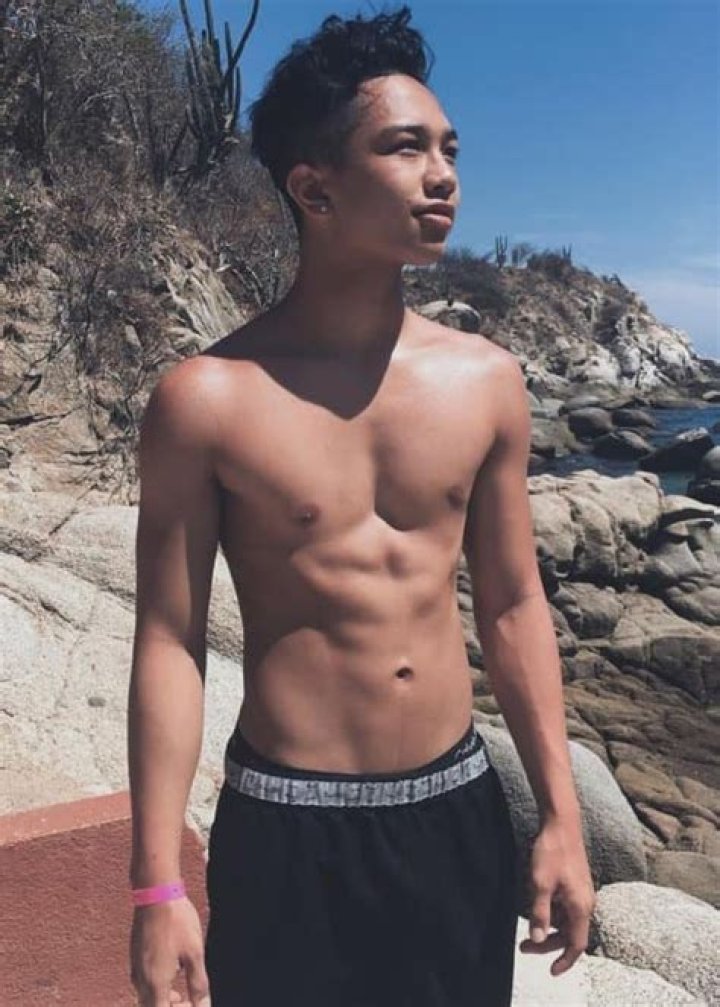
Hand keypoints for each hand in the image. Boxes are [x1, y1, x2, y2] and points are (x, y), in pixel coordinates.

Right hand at [130, 897, 210, 1005]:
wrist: (156, 895)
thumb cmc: (177, 922)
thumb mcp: (194, 954)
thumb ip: (198, 984)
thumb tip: (203, 1005)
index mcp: (155, 984)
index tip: (193, 1002)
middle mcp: (140, 981)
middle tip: (191, 999)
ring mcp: (135, 969)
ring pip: (147, 998)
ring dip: (164, 1000)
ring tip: (182, 990)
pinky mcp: (135, 958)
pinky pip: (144, 984)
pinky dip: (158, 988)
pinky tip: (173, 971)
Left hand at [518, 818, 595, 976]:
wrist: (562, 824)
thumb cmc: (551, 852)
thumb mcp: (540, 884)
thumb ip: (539, 913)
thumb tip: (536, 939)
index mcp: (581, 907)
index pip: (576, 945)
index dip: (565, 961)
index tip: (552, 971)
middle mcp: (585, 903)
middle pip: (570, 935)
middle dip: (548, 945)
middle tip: (524, 947)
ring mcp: (581, 894)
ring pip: (567, 922)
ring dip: (549, 930)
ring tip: (527, 933)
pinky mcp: (575, 885)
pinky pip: (566, 910)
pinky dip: (553, 917)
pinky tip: (538, 912)